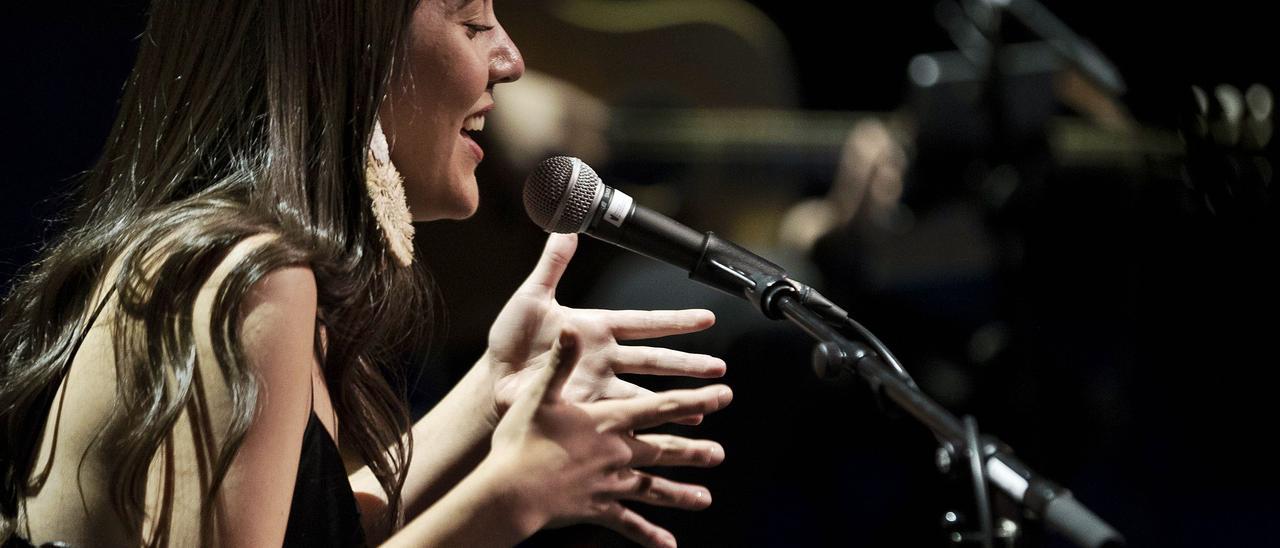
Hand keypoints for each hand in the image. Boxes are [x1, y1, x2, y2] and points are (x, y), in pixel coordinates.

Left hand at [486, 233, 725, 425]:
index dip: (676, 321)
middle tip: (720, 369)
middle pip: (655, 361)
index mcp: (597, 327)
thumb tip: (564, 226)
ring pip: (646, 393)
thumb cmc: (512, 337)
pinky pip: (622, 419)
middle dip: (688, 365)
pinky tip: (669, 434)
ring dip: (676, 400)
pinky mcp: (586, 410)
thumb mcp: (532, 297)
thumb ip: (553, 264)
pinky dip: (648, 427)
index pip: (645, 323)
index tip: (708, 318)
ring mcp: (598, 386)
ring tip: (706, 407)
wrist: (493, 377)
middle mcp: (605, 357)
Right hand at [487, 330, 731, 547]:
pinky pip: (629, 523)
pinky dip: (649, 534)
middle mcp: (618, 452)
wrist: (512, 492)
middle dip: (694, 451)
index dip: (697, 399)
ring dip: (681, 493)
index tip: (724, 395)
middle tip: (720, 453)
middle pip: (664, 450)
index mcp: (609, 420)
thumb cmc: (524, 441)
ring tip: (704, 499)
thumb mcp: (540, 395)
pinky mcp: (597, 508)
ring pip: (653, 488)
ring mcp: (610, 484)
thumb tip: (571, 328)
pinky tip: (668, 546)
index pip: (663, 407)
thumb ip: (560, 362)